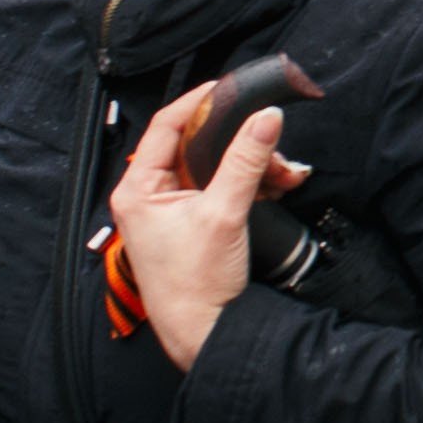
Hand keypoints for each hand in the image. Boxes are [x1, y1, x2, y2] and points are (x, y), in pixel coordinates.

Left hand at [112, 80, 309, 373]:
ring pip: (214, 167)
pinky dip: (250, 185)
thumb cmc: (195, 285)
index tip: (228, 88)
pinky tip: (277, 187)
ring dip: (252, 166)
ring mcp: (171, 212)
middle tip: (268, 139)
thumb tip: (265, 118)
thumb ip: (246, 161)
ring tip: (284, 174)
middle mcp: (149, 197)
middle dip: (239, 142)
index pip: (165, 127)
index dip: (198, 102)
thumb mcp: (224, 214)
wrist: (206, 334)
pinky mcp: (193, 224)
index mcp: (138, 190)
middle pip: (195, 146)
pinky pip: (222, 189)